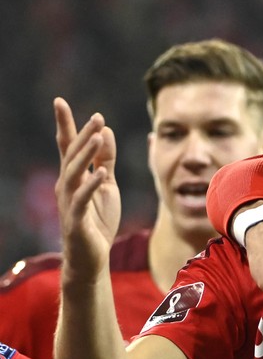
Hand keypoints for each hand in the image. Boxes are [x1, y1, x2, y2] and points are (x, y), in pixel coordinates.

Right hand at [54, 97, 119, 281]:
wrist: (92, 257)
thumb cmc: (97, 220)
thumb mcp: (107, 185)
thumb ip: (106, 160)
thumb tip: (105, 130)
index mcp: (74, 176)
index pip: (67, 146)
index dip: (65, 124)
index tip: (60, 101)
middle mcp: (67, 186)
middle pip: (72, 155)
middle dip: (82, 134)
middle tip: (96, 116)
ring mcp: (69, 202)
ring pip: (74, 173)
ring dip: (85, 154)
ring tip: (97, 136)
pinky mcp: (76, 220)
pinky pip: (81, 200)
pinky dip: (90, 185)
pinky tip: (101, 172)